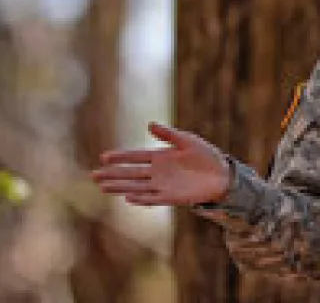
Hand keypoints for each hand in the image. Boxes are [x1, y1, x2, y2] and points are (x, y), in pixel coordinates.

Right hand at [91, 122, 230, 206]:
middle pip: (131, 173)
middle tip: (94, 175)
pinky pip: (153, 198)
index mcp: (161, 156)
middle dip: (113, 174)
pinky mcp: (171, 197)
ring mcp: (163, 185)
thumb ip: (169, 134)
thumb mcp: (188, 140)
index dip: (121, 157)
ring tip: (103, 187)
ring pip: (136, 187)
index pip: (136, 157)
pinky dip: (141, 198)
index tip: (104, 157)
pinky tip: (128, 197)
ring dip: (120, 187)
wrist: (222, 175)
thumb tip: (149, 124)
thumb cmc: (207, 155)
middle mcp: (158, 172)